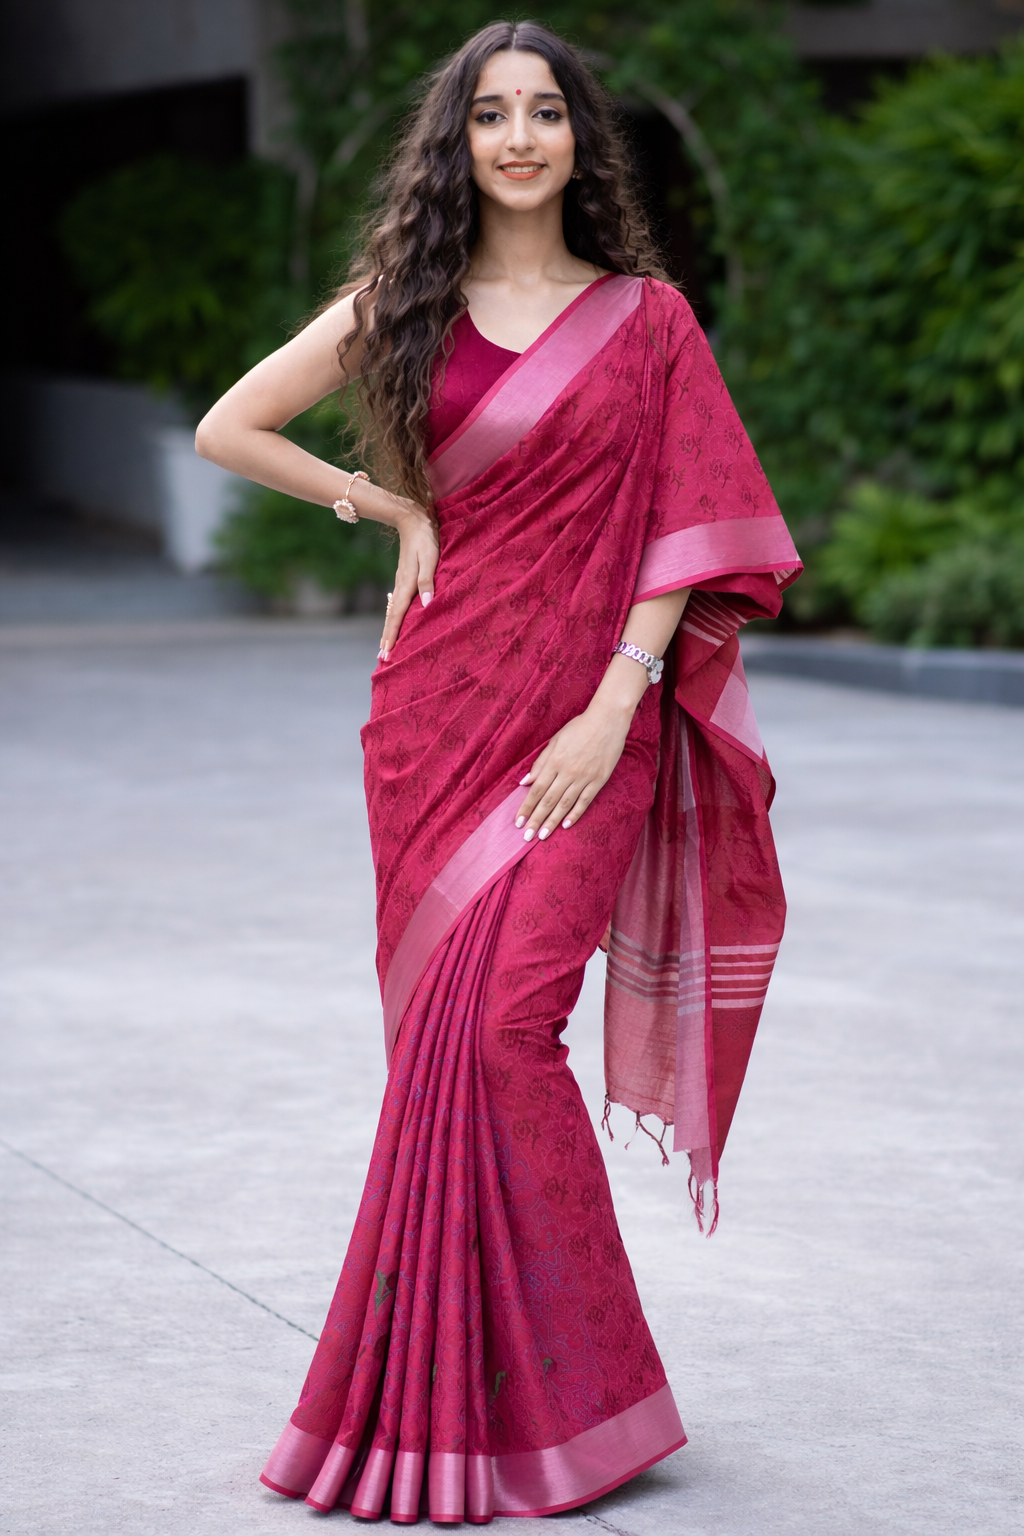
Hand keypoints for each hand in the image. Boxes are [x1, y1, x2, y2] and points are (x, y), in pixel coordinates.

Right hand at [379, 501, 437, 659]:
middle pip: (392, 616)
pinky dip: (394, 616)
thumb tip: (426, 604)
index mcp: (407, 583)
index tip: (387, 652)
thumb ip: (428, 580)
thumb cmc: (425, 537)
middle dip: (387, 637)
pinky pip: (397, 603)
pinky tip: (395, 620)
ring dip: (389, 628)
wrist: (411, 518)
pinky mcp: (404, 578)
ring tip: (385, 645)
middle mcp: (401, 585)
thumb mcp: (430, 556)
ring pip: (393, 610)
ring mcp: (401, 582)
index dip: (393, 634)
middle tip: (382, 658)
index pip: (398, 614)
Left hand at [515, 703, 632, 841]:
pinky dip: (575, 814)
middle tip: (526, 837)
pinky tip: (566, 825)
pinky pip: (585, 800)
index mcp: (554, 761)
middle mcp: (567, 772)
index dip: (526, 807)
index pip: (536, 790)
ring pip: (564, 804)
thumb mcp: (555, 740)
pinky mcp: (599, 780)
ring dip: (552, 821)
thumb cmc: (579, 728)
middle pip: (548, 801)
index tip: (518, 822)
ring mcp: (584, 777)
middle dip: (536, 820)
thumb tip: (525, 781)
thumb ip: (540, 762)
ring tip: (542, 835)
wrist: (607, 720)